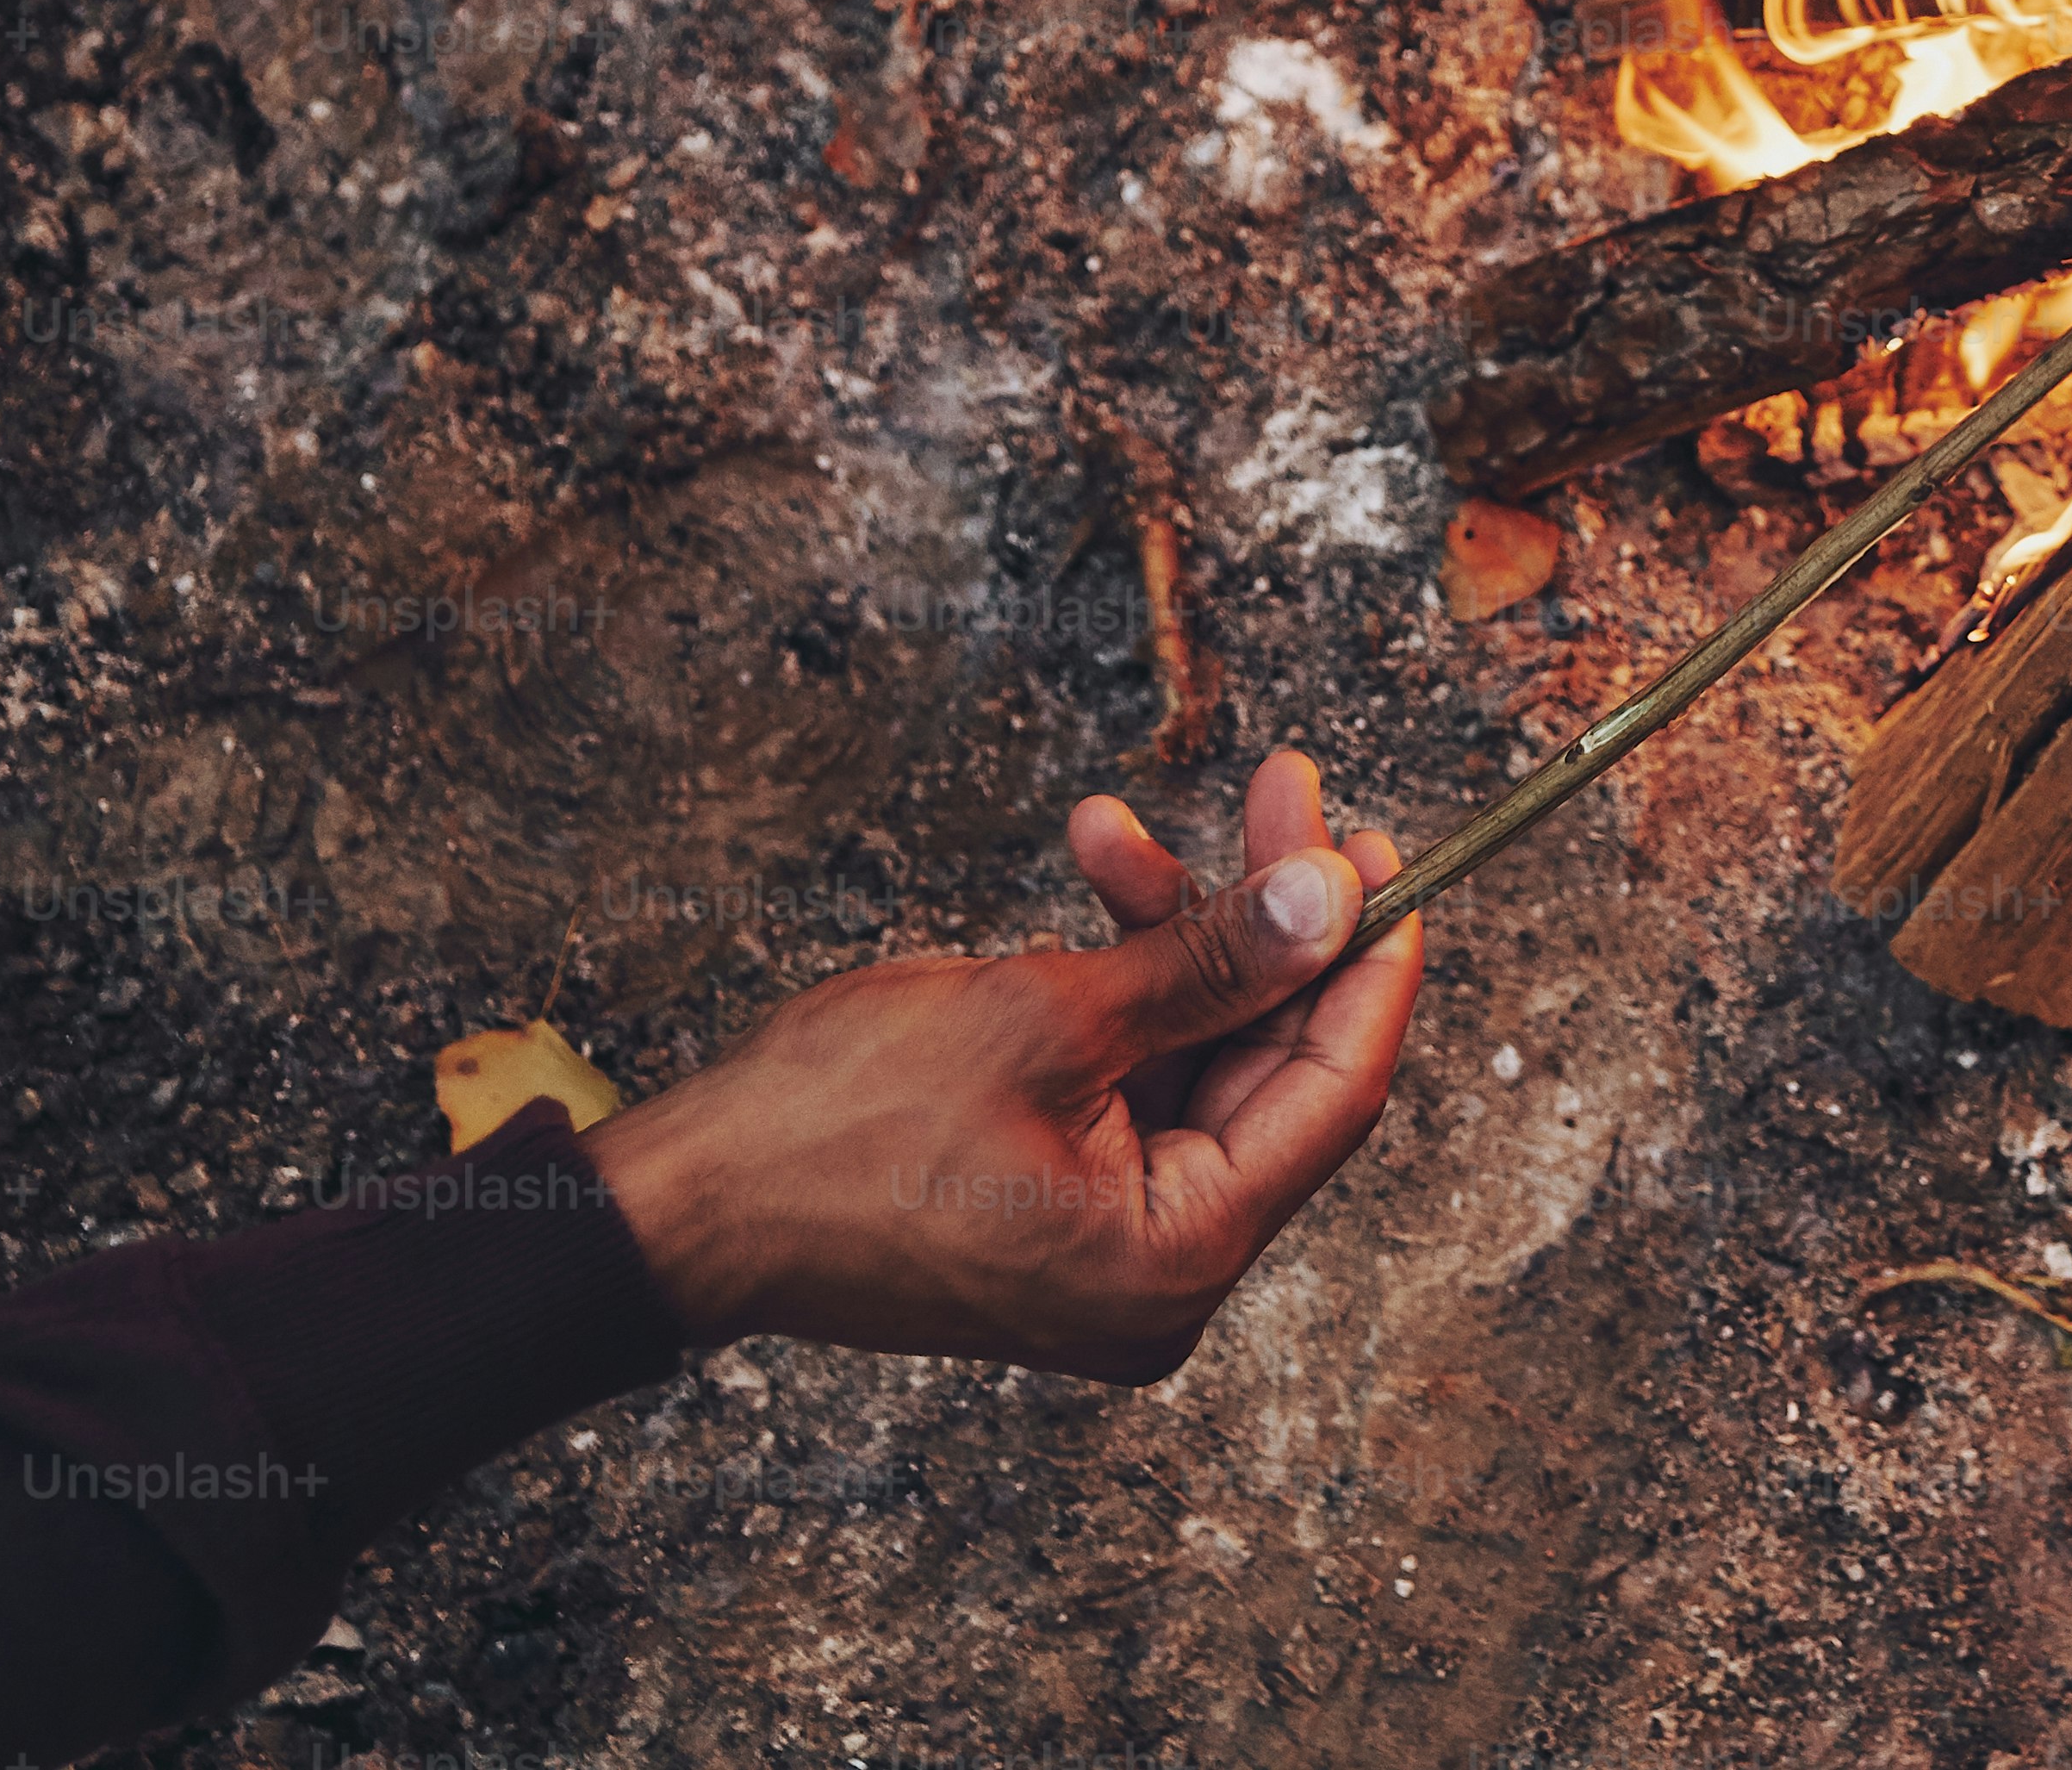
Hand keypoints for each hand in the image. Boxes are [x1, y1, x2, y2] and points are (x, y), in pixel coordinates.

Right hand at [584, 748, 1425, 1379]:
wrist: (683, 1201)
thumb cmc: (835, 1127)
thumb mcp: (1047, 1016)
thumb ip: (1211, 960)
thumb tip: (1337, 898)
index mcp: (1176, 1260)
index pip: (1335, 1093)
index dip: (1373, 963)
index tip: (1388, 853)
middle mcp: (1162, 1274)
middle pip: (1273, 1067)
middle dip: (1268, 923)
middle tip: (1285, 796)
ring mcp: (1111, 1244)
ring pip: (1200, 1055)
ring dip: (1172, 935)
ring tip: (1113, 831)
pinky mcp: (1062, 1203)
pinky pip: (1135, 1078)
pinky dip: (1121, 986)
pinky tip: (1089, 881)